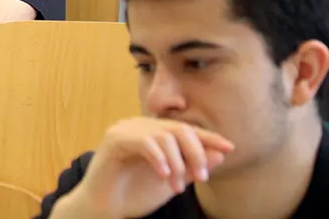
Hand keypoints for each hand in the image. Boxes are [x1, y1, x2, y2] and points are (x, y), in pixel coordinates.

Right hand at [62, 118, 233, 218]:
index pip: (185, 130)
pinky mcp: (114, 139)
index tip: (230, 148)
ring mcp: (125, 130)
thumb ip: (191, 167)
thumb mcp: (171, 181)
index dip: (208, 138)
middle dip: (196, 153)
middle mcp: (139, 126)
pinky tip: (164, 175)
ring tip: (177, 186)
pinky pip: (144, 141)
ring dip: (177, 162)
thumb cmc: (134, 194)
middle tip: (203, 177)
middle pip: (178, 129)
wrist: (104, 207)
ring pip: (163, 135)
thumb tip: (219, 154)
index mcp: (153, 133)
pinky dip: (158, 158)